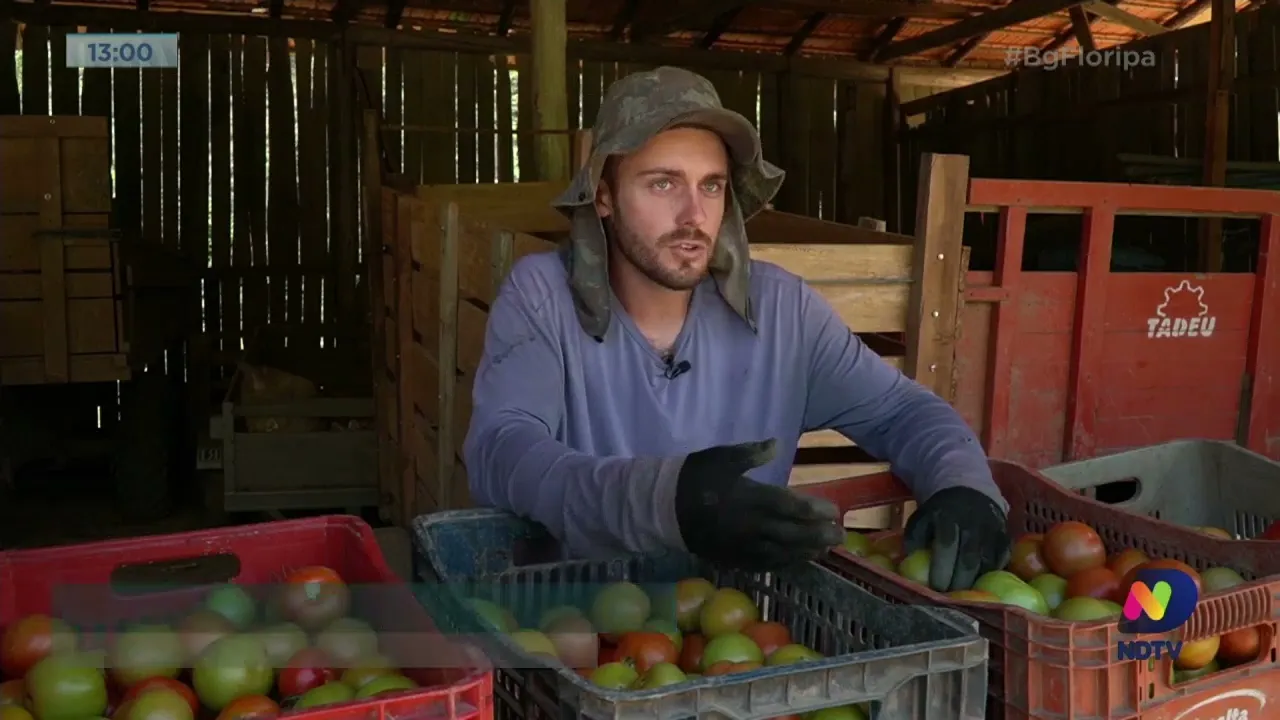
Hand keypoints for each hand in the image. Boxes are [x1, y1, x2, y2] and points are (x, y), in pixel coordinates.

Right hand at [674, 439, 843, 570]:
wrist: (663, 507)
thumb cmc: (696, 477)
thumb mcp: (722, 456)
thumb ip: (752, 453)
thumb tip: (776, 445)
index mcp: (752, 498)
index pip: (793, 507)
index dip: (816, 511)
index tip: (834, 510)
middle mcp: (752, 526)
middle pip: (793, 534)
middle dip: (819, 535)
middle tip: (840, 535)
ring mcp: (743, 545)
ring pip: (782, 552)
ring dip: (806, 551)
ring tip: (824, 550)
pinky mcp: (733, 558)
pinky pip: (764, 564)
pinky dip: (784, 563)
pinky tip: (795, 560)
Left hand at [904, 486, 1010, 591]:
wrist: (967, 489)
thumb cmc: (939, 512)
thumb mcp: (921, 518)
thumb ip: (914, 539)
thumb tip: (909, 562)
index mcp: (948, 518)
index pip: (946, 545)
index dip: (942, 568)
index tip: (936, 587)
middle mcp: (973, 524)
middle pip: (968, 558)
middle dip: (959, 582)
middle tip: (950, 598)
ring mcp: (991, 531)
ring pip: (987, 562)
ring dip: (975, 581)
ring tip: (964, 596)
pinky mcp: (1004, 536)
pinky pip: (1001, 559)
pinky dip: (991, 574)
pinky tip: (981, 584)